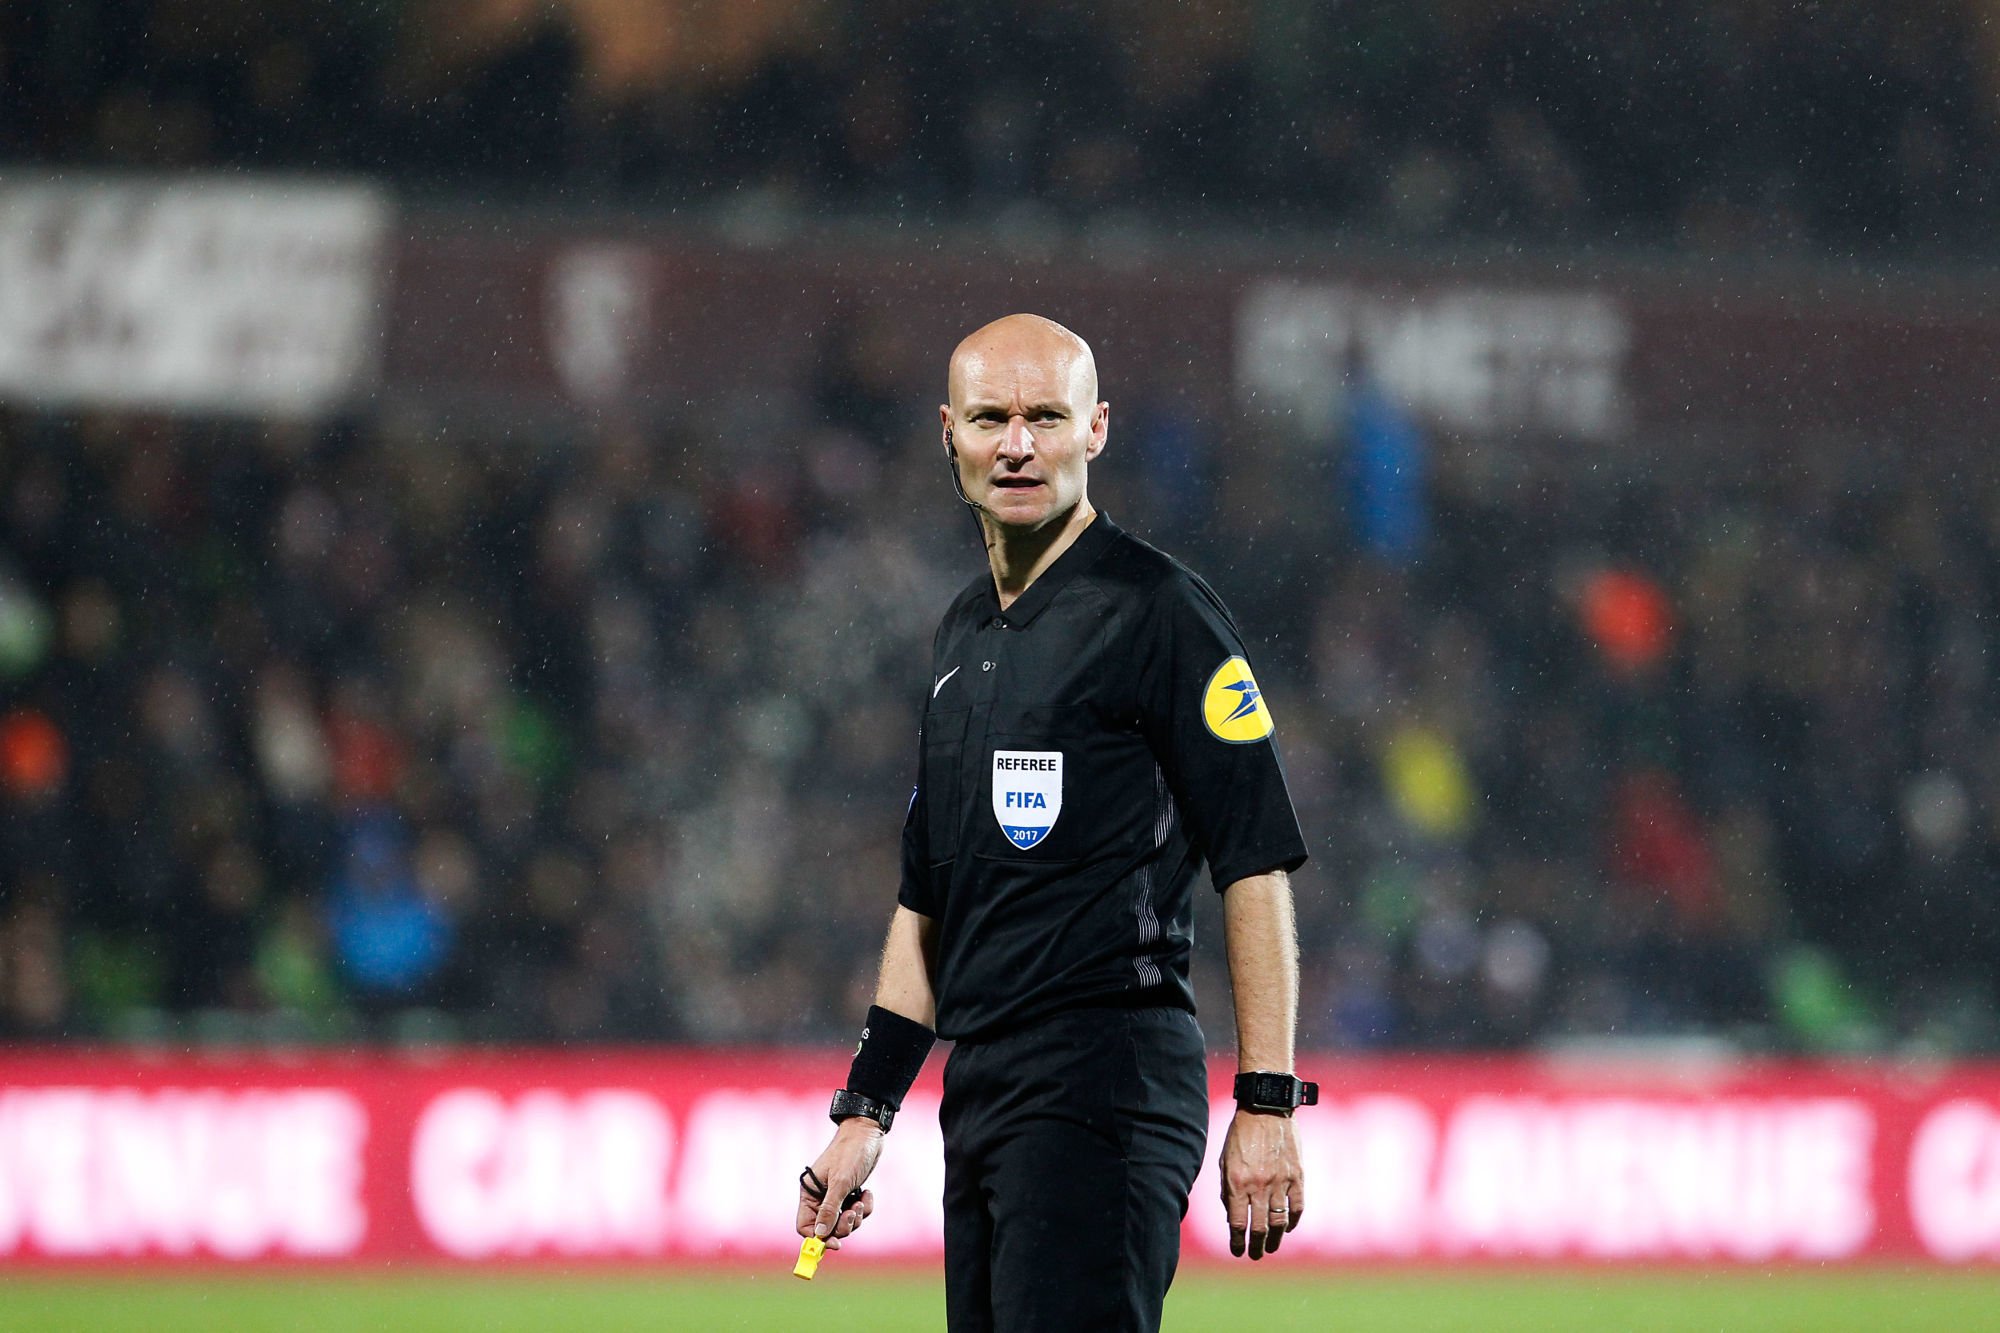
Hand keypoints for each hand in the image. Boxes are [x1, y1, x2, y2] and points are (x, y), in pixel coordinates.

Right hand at [795, 1118, 883, 1248]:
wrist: (867, 1133)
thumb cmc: (850, 1153)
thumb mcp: (840, 1182)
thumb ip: (830, 1209)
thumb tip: (820, 1234)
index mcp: (809, 1193)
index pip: (805, 1226)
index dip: (818, 1238)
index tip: (835, 1243)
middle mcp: (820, 1197)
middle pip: (826, 1228)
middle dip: (843, 1225)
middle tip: (854, 1212)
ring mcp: (835, 1196)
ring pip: (843, 1222)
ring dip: (856, 1216)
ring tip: (862, 1199)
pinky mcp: (850, 1194)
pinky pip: (856, 1213)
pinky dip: (865, 1207)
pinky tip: (868, 1193)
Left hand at [1218, 1107, 1304, 1259]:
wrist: (1266, 1107)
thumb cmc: (1241, 1133)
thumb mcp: (1225, 1160)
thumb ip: (1227, 1190)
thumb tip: (1232, 1218)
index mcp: (1237, 1182)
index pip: (1237, 1223)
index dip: (1237, 1242)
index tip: (1237, 1251)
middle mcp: (1258, 1185)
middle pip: (1259, 1227)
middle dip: (1256, 1246)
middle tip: (1255, 1255)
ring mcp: (1280, 1181)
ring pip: (1279, 1221)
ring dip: (1275, 1239)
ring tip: (1271, 1247)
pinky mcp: (1297, 1175)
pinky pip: (1297, 1206)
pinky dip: (1293, 1221)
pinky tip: (1288, 1228)